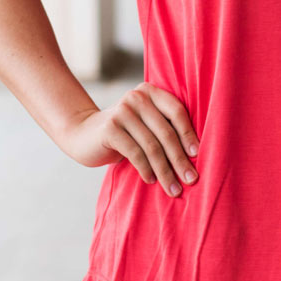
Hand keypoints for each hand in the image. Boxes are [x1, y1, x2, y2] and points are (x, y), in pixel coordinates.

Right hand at [62, 82, 199, 197]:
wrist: (82, 134)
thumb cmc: (123, 133)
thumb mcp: (144, 124)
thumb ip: (164, 128)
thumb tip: (196, 154)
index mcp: (150, 92)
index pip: (177, 111)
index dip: (189, 134)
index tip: (198, 156)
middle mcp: (137, 97)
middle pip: (166, 132)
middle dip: (180, 159)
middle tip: (191, 179)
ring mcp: (122, 111)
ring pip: (152, 146)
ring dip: (165, 171)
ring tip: (173, 188)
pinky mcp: (110, 128)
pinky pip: (135, 153)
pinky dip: (146, 169)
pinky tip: (151, 180)